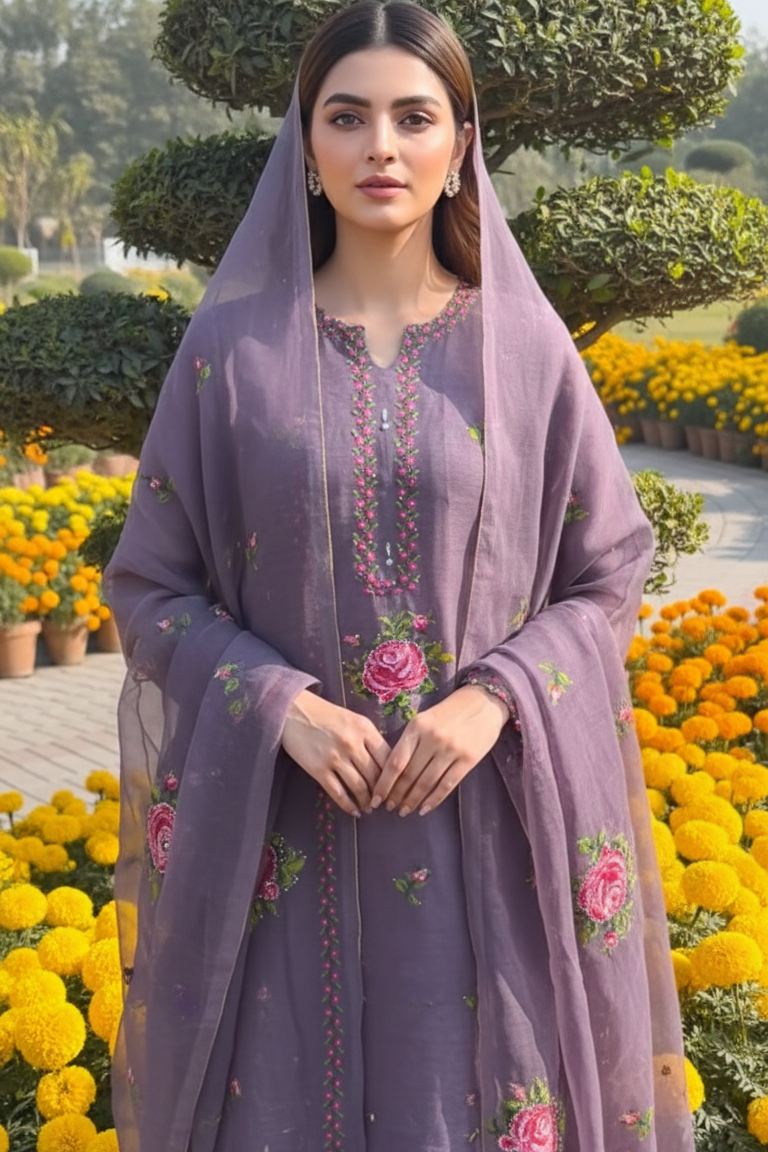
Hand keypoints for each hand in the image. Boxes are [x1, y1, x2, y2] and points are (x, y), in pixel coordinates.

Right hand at [281, 689, 390, 816]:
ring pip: (359, 787)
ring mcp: (335, 758)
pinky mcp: (319, 769)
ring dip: (367, 802)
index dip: (394, 777)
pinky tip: (354, 811)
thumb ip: (369, 738)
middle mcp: (353, 744)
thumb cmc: (326, 715)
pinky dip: (349, 806)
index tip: (396, 788)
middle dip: (382, 793)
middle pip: (375, 776)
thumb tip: (386, 764)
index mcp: (365, 729)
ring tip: (369, 808)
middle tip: (384, 803)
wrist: (294, 711)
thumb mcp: (354, 720)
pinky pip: (338, 793)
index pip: (388, 759)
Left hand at [370, 684, 508, 816]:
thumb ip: (410, 741)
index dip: (384, 784)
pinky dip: (434, 799)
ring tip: (404, 811)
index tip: (375, 799)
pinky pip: (447, 784)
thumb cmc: (449, 712)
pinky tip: (425, 809)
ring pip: (426, 782)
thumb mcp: (424, 719)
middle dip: (397, 795)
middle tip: (389, 808)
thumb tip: (392, 771)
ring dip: (413, 800)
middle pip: (409, 775)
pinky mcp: (468, 759)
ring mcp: (450, 750)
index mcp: (416, 727)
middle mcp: (432, 738)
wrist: (483, 702)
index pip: (395, 762)